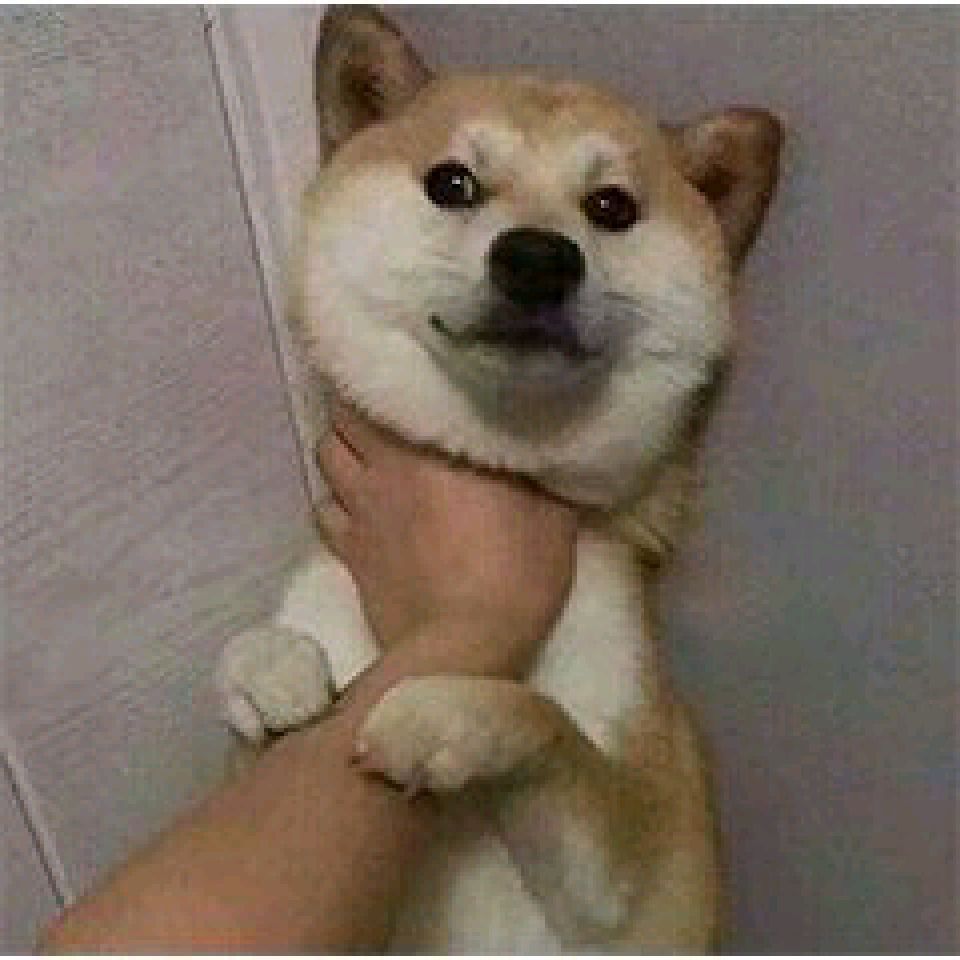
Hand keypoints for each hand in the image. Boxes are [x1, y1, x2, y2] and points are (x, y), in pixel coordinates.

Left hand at [315, 397, 577, 676]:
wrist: (464, 646)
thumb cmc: (515, 573)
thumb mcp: (552, 513)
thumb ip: (536, 467)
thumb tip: (536, 437)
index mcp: (430, 445)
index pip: (384, 388)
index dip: (385, 374)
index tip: (400, 369)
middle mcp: (384, 467)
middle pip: (343, 416)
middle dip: (359, 409)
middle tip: (385, 412)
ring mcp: (360, 509)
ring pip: (327, 456)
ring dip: (344, 450)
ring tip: (367, 454)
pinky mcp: (348, 551)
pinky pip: (323, 511)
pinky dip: (336, 503)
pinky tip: (358, 510)